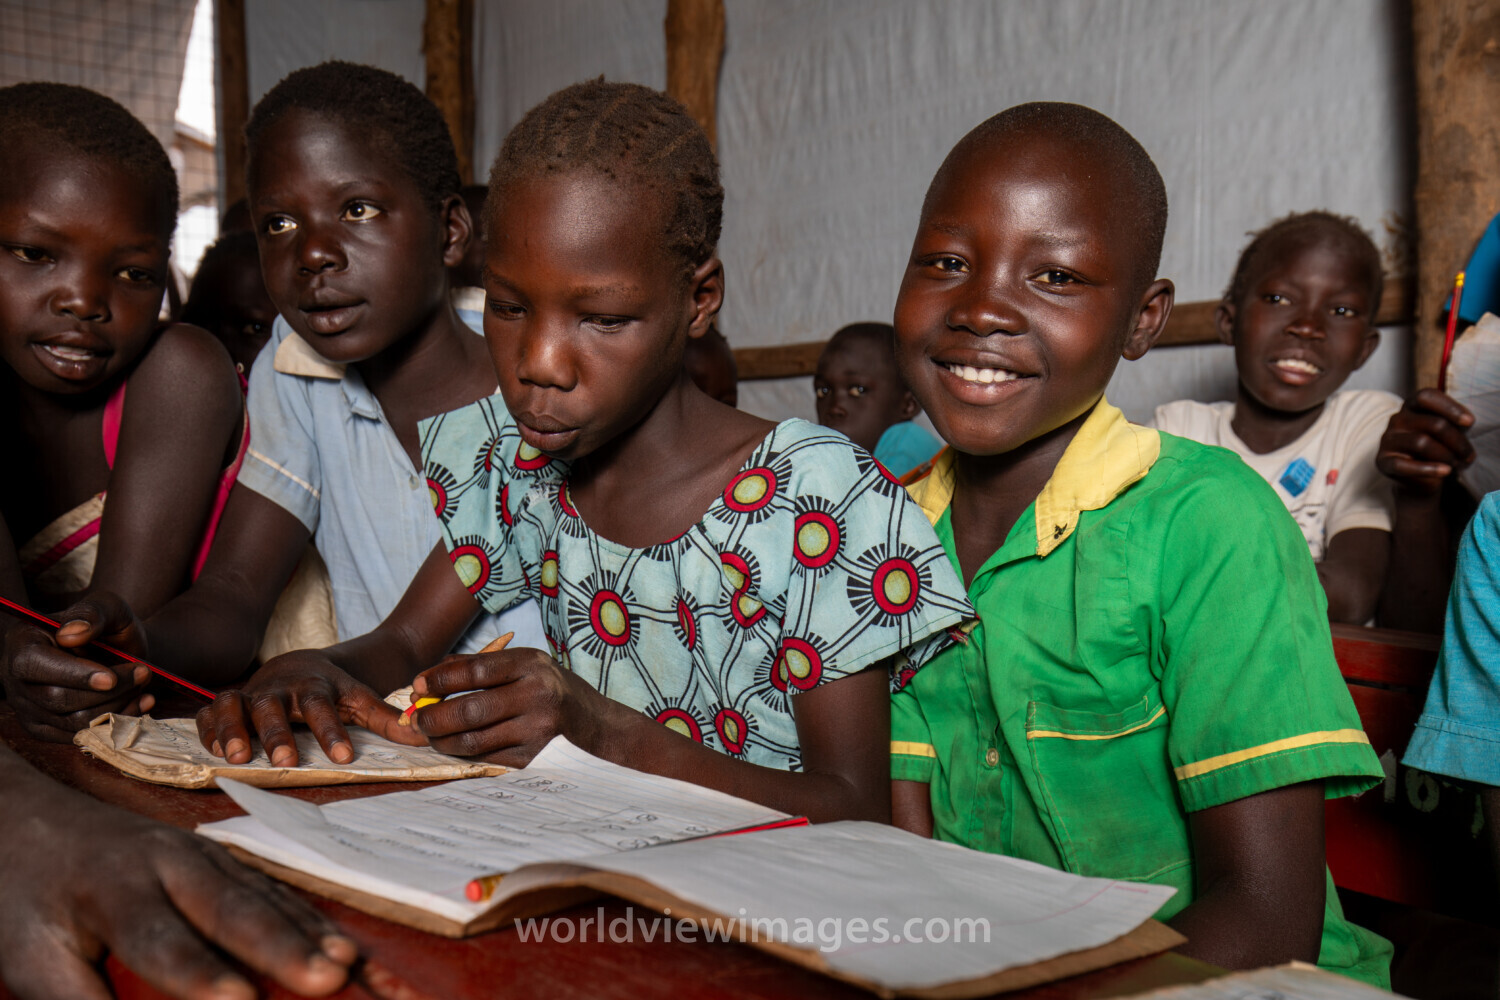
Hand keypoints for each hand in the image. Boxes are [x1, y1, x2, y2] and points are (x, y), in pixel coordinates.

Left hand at [0, 748, 355, 999]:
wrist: (29, 818)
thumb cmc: (26, 897)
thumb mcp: (27, 956)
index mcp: (113, 886)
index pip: (159, 937)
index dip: (198, 972)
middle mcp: (170, 863)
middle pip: (233, 908)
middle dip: (284, 945)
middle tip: (329, 976)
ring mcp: (205, 857)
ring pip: (266, 897)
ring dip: (312, 934)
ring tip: (351, 966)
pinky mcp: (224, 863)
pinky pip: (275, 893)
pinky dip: (313, 922)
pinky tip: (344, 948)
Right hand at [1, 591, 151, 741]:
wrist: (120, 651)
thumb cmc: (109, 625)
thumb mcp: (108, 607)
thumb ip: (92, 614)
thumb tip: (71, 634)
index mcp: (23, 641)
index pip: (37, 665)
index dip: (75, 675)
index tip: (111, 678)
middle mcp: (17, 678)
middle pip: (57, 699)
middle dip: (108, 691)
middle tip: (143, 673)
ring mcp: (28, 707)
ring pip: (72, 723)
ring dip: (116, 707)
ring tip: (142, 686)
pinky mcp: (46, 729)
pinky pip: (79, 736)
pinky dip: (115, 723)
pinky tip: (139, 703)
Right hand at [195, 650, 416, 767]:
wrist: (302, 664)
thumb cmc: (332, 690)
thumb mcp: (360, 699)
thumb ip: (387, 719)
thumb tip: (423, 735)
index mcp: (314, 686)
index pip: (323, 707)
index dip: (331, 730)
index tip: (344, 756)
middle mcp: (278, 689)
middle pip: (274, 707)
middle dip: (278, 733)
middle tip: (287, 761)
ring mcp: (249, 695)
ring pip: (233, 706)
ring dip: (233, 729)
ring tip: (238, 756)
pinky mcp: (228, 705)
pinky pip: (209, 715)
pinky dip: (208, 730)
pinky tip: (214, 751)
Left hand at [409, 647, 611, 764]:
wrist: (596, 724)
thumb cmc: (549, 689)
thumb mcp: (523, 665)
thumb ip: (478, 666)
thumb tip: (426, 680)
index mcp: (531, 665)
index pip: (476, 671)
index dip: (440, 679)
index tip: (418, 685)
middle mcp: (538, 695)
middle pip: (471, 709)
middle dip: (434, 716)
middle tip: (416, 718)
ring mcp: (538, 730)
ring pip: (473, 741)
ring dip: (442, 740)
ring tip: (430, 734)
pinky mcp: (534, 759)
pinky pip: (486, 759)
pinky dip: (462, 754)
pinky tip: (453, 746)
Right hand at [1377, 388, 1475, 494]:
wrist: (1419, 477)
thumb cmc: (1436, 448)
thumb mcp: (1446, 431)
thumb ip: (1454, 422)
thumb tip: (1466, 421)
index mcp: (1411, 406)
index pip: (1426, 397)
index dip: (1449, 407)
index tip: (1470, 422)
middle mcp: (1397, 420)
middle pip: (1433, 424)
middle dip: (1458, 441)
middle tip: (1469, 455)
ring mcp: (1388, 440)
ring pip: (1421, 442)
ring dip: (1447, 455)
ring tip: (1458, 464)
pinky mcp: (1384, 462)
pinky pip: (1405, 465)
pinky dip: (1430, 469)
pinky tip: (1445, 471)